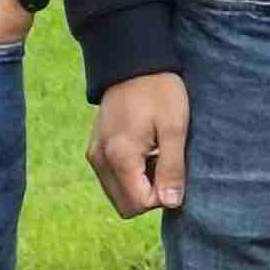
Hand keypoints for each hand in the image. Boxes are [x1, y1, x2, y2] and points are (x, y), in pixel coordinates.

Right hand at [89, 71, 191, 217]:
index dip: (162, 195)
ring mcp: (94, 155)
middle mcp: (100, 160)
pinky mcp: (95, 149)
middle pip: (125, 206)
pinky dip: (130, 174)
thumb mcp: (175, 128)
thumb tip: (171, 203)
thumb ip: (172, 168)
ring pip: (118, 194)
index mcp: (119, 157)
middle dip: (149, 195)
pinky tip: (145, 151)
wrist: (133, 63)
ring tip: (155, 154)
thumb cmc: (159, 92)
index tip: (173, 169)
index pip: (139, 204)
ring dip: (140, 185)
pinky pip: (112, 178)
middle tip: (165, 164)